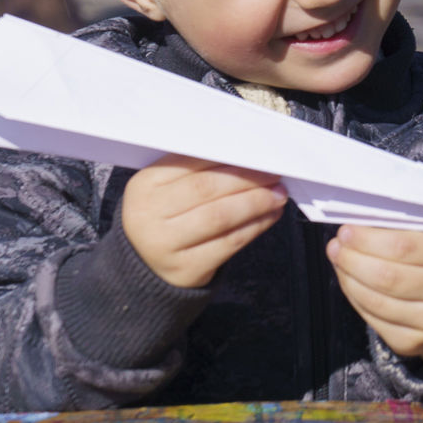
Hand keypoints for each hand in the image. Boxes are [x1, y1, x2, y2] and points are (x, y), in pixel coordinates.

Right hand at [121, 155, 286, 288]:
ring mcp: (165, 244)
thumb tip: (249, 155)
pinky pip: (230, 242)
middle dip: (248, 179)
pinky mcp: (186, 269)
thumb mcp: (169, 187)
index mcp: (145, 184)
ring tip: (278, 195)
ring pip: (221, 216)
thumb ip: (200, 169)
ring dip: (256, 203)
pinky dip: (256, 226)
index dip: (229, 156)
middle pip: (207, 188)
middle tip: (274, 175)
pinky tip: (270, 215)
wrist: (146, 264)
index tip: (257, 154)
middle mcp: (149, 214)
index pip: (192, 162)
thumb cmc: (167, 215)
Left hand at [327, 227, 422, 368]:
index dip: (369, 238)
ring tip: (339, 260)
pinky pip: (374, 320)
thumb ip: (398, 230)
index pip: (404, 245)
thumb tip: (355, 225)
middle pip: (388, 276)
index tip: (346, 230)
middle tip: (336, 247)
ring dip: (349, 278)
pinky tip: (349, 282)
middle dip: (354, 259)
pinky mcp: (414, 343)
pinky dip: (355, 298)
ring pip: (377, 300)